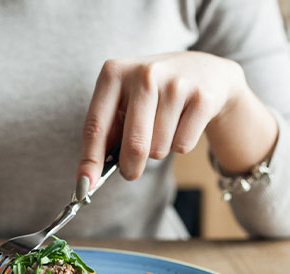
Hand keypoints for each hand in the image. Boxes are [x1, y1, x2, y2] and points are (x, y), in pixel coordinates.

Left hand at [77, 51, 266, 185]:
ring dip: (158, 150)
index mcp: (114, 73)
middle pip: (134, 144)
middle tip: (130, 172)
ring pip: (159, 148)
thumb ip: (107, 133)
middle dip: (130, 167)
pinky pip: (182, 145)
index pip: (96, 126)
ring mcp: (176, 84)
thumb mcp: (124, 101)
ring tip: (163, 127)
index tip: (84, 186)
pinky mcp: (202, 98)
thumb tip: (89, 177)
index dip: (90, 160)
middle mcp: (144, 74)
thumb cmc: (153, 94)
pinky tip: (183, 123)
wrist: (204, 71)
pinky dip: (180, 145)